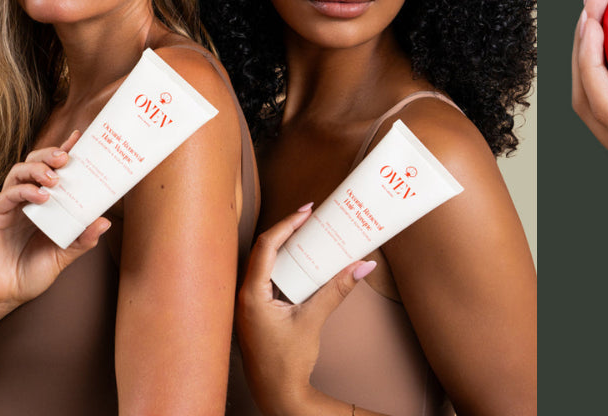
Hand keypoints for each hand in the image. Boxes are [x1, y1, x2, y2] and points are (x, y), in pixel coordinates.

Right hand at [0, 130, 110, 315]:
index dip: (65, 150)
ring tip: (55, 177)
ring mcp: (7, 205)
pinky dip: (25, 191)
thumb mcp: (64, 255)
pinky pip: (7, 194)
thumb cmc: (31, 274)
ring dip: (38, 169)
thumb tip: (105, 221)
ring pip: (19, 173)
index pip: (54, 170)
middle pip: (35, 164)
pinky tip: (41, 197)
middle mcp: (25, 199)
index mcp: (45, 204)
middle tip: (67, 157)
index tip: (80, 136)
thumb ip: (83, 240)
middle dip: (51, 155)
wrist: (2, 296)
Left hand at [236, 204, 375, 412]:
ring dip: (287, 250)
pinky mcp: (257, 314)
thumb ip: (337, 290)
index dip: (286, 224)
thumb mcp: (313, 321)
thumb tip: (363, 266)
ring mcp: (249, 306)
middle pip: (264, 252)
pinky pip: (270, 281)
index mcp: (251, 295)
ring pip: (266, 266)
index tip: (307, 212)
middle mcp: (245, 297)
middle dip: (288, 232)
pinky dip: (287, 269)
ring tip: (310, 237)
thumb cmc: (287, 364)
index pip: (266, 247)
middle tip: (311, 218)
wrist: (278, 396)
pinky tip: (305, 267)